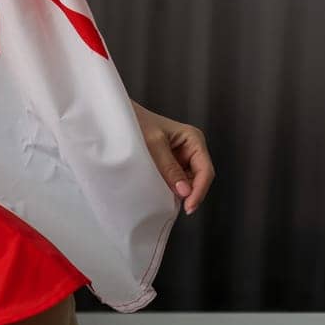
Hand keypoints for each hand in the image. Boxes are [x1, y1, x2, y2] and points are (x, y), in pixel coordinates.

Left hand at [132, 100, 214, 215]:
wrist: (119, 117)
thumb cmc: (136, 122)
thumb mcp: (153, 144)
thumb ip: (169, 168)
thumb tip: (184, 191)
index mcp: (193, 138)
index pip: (205, 170)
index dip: (199, 190)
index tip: (189, 206)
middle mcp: (191, 148)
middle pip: (198, 179)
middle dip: (189, 194)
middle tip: (175, 207)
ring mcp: (182, 157)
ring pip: (188, 182)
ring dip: (179, 192)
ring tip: (166, 201)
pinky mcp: (171, 164)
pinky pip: (176, 181)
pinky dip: (170, 189)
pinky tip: (162, 194)